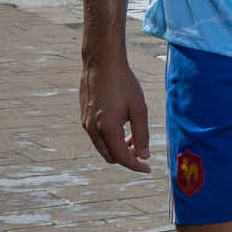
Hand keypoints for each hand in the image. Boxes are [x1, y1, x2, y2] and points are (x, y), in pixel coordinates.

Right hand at [79, 52, 150, 172]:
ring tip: (135, 138)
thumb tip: (144, 155)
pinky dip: (110, 139)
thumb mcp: (139, 109)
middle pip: (110, 156)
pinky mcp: (83, 116)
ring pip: (102, 147)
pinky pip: (97, 137)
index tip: (148, 168)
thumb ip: (142, 134)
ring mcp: (85, 123)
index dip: (136, 166)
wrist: (101, 63)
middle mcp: (92, 129)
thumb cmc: (123, 84)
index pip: (122, 158)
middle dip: (127, 158)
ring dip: (118, 149)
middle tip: (142, 151)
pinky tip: (123, 128)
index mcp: (107, 129)